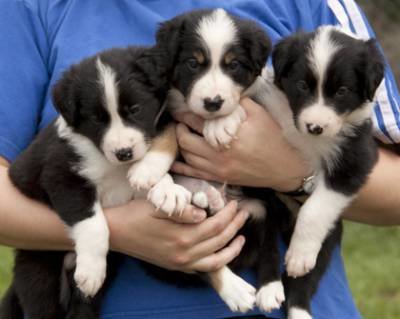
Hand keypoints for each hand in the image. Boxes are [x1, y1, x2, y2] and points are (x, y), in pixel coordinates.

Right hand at [106, 200, 248, 272]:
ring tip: (241, 237)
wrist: (116, 233)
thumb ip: (182, 210)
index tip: (234, 203)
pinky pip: (203, 269)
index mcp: (181, 236)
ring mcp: (181, 262)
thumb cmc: (136, 214)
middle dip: (234, 226)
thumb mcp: (157, 206)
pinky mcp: (176, 266)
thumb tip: (204, 213)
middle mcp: (184, 253)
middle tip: (243, 213)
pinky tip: (223, 252)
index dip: (227, 214)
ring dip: (232, 249)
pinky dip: (218, 262)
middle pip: (219, 241)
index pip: (215, 226)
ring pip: (215, 260)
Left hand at [172, 98, 309, 191]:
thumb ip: (239, 103)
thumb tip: (222, 94)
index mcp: (229, 134)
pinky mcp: (220, 178)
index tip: (180, 105)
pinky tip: (174, 163)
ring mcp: (218, 168)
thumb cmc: (272, 139)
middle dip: (179, 127)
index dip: (186, 112)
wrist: (283, 168)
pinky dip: (181, 168)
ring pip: (187, 156)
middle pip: (187, 139)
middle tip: (180, 119)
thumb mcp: (260, 114)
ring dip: (180, 144)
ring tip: (181, 133)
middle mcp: (220, 153)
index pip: (198, 120)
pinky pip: (194, 174)